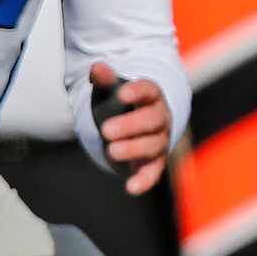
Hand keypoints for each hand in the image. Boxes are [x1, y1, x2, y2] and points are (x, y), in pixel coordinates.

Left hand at [89, 61, 170, 195]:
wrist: (137, 126)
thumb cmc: (122, 105)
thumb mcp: (111, 90)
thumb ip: (105, 80)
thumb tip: (96, 68)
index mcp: (151, 97)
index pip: (149, 90)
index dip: (137, 92)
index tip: (121, 94)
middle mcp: (160, 118)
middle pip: (152, 120)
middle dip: (130, 125)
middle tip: (106, 130)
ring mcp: (159, 141)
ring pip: (153, 145)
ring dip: (133, 149)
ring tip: (110, 151)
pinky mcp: (154, 163)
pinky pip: (153, 172)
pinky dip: (144, 181)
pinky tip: (130, 188)